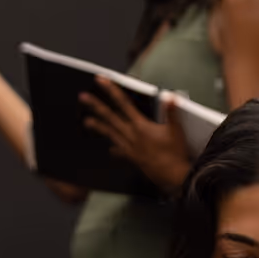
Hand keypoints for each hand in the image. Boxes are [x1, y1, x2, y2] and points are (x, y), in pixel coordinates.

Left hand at [79, 78, 192, 192]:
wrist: (173, 176)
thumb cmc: (174, 153)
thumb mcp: (175, 130)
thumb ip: (171, 112)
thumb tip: (169, 96)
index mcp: (140, 126)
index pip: (123, 103)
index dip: (112, 90)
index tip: (101, 81)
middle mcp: (131, 136)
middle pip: (110, 117)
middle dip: (96, 106)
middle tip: (82, 97)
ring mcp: (130, 148)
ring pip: (110, 134)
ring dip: (98, 127)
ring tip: (86, 121)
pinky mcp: (133, 158)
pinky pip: (119, 151)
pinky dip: (114, 149)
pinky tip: (111, 149)